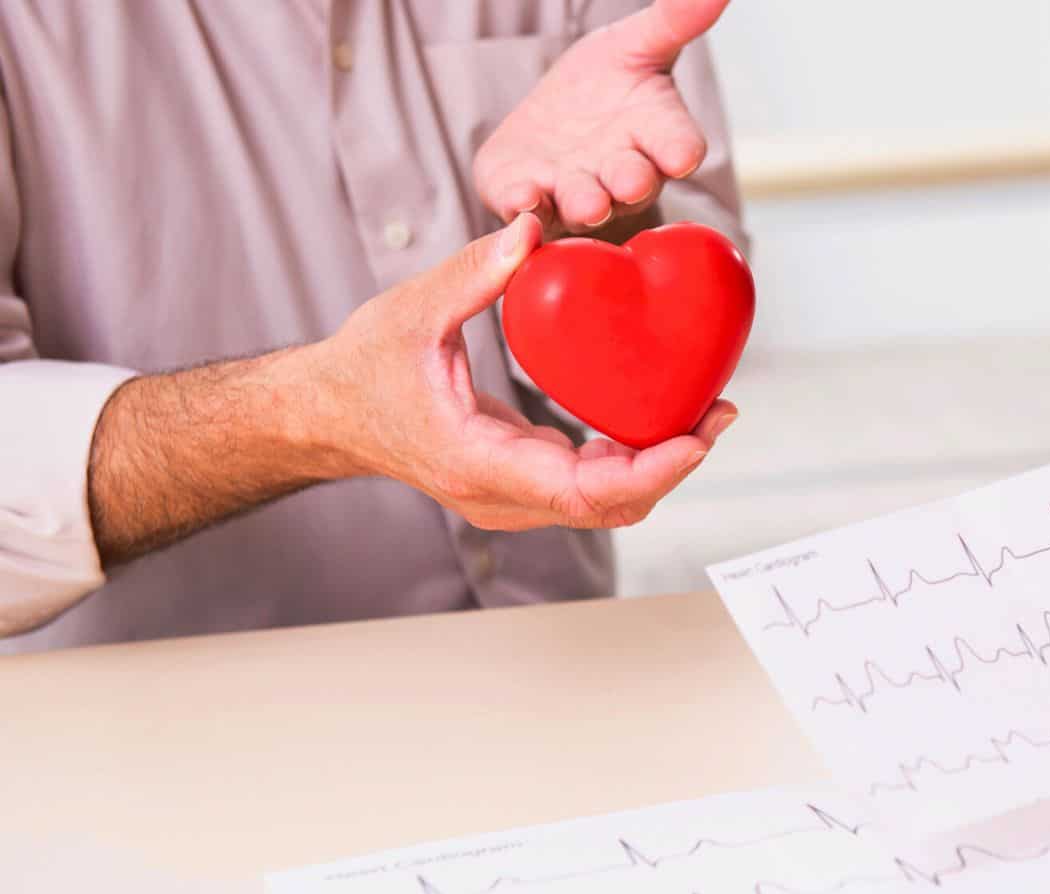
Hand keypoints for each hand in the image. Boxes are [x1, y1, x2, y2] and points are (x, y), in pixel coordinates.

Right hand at [312, 212, 735, 529]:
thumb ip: (475, 270)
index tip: (697, 436)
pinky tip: (661, 414)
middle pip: (609, 506)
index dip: (651, 470)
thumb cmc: (361, 367)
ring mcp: (509, 498)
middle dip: (673, 464)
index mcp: (476, 462)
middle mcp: (499, 496)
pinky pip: (588, 485)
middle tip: (720, 412)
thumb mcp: (413, 310)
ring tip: (705, 411)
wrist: (324, 415)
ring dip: (658, 464)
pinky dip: (631, 459)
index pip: (583, 491)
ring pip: (604, 503)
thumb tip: (532, 227)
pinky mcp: (518, 485)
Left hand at [474, 0, 729, 233]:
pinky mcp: (529, 199)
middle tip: (629, 181)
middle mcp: (622, 175)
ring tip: (587, 203)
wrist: (552, 120)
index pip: (678, 146)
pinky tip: (522, 200)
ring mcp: (577, 193)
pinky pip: (529, 212)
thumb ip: (674, 21)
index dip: (680, 151)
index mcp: (656, 137)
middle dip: (632, 182)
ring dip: (586, 203)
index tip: (683, 155)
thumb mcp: (636, 43)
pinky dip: (525, 208)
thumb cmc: (605, 85)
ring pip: (586, 204)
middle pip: (635, 184)